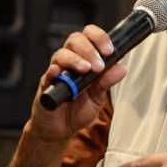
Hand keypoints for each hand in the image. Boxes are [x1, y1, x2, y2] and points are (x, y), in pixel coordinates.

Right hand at [28, 25, 126, 143]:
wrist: (60, 130)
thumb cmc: (77, 110)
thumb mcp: (97, 97)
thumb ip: (107, 81)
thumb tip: (121, 68)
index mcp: (84, 59)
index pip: (89, 37)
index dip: (99, 37)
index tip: (109, 50)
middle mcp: (69, 62)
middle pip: (75, 40)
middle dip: (89, 49)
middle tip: (99, 66)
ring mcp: (56, 72)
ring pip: (61, 54)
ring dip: (75, 59)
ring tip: (86, 69)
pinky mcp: (45, 86)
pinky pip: (47, 74)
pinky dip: (53, 71)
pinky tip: (58, 72)